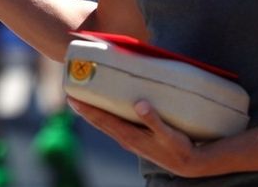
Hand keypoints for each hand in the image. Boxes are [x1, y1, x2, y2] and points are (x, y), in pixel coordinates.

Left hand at [66, 97, 206, 177]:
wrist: (188, 164)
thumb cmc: (178, 148)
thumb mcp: (168, 134)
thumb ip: (153, 119)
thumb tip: (140, 104)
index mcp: (129, 136)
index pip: (103, 120)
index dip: (87, 109)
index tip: (72, 98)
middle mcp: (125, 138)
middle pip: (99, 122)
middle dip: (84, 109)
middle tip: (69, 95)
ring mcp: (129, 140)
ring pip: (105, 125)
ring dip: (92, 113)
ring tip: (81, 101)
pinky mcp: (135, 139)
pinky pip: (113, 126)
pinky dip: (104, 117)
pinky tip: (103, 111)